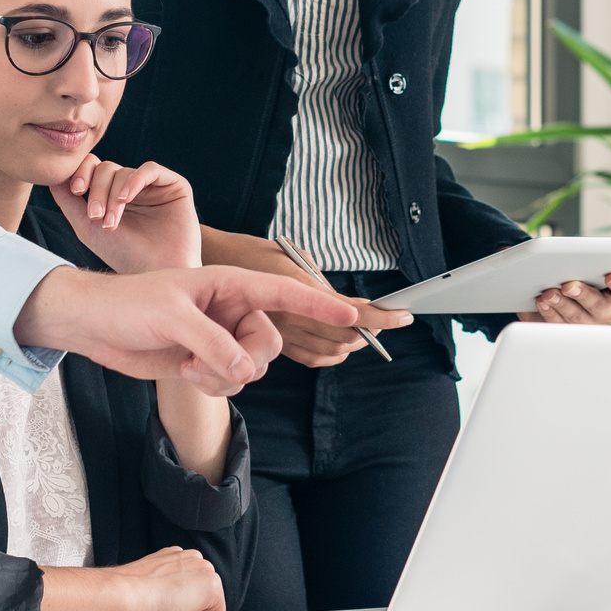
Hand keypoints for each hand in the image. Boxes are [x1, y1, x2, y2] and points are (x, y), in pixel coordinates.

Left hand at [14, 264, 353, 394]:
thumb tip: (245, 373)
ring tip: (189, 366)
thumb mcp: (171, 316)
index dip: (319, 304)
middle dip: (248, 359)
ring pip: (253, 367)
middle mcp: (231, 309)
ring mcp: (221, 338)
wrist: (95, 326)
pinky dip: (213, 386)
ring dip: (224, 377)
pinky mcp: (207, 363)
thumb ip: (213, 344)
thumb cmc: (128, 304)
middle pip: (270, 342)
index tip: (351, 315)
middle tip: (218, 363)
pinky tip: (184, 373)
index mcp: (229, 283)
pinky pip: (233, 384)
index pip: (283, 291)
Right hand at [38, 547, 223, 610]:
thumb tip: (171, 602)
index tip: (167, 608)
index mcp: (177, 556)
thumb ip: (165, 584)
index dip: (179, 603)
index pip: (191, 585)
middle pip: (202, 594)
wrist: (126, 593)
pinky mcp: (211, 586)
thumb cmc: (130, 593)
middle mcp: (193, 559)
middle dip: (190, 608)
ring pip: (209, 603)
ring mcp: (204, 570)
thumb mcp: (151, 583)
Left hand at [60, 156, 200, 273]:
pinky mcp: (174, 185)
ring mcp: (152, 185)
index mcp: (111, 194)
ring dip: (112, 195)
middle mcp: (131, 187)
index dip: (81, 173)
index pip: (92, 169)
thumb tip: (52, 177)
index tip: (76, 191)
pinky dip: (134, 181)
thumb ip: (68, 201)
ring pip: (124, 171)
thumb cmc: (122, 256)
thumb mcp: (87, 228)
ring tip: (111, 222)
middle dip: (96, 190)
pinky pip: (150, 170)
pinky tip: (126, 199)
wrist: (156, 273)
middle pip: (105, 168)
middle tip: (95, 216)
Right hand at [198, 230, 415, 367]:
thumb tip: (343, 303)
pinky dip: (330, 354)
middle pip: (344, 337)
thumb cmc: (251, 252)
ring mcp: (278, 335)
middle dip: (371, 331)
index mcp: (297, 292)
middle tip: (390, 318)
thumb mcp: (291, 258)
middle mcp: (289, 319)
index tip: (403, 315)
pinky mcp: (270, 346)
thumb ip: (318, 283)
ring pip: (329, 353)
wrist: (207, 268)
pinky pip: (309, 358)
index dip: (382, 318)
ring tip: (365, 330)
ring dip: (351, 344)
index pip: (352, 313)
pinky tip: (338, 343)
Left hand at [514, 271, 610, 324]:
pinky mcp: (565, 329)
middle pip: (598, 306)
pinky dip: (548, 312)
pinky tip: (541, 302)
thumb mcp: (585, 266)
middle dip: (583, 295)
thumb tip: (570, 258)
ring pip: (576, 317)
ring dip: (561, 304)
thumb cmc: (578, 273)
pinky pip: (558, 324)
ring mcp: (585, 323)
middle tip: (569, 286)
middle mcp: (604, 311)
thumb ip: (585, 262)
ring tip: (549, 294)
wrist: (558, 287)